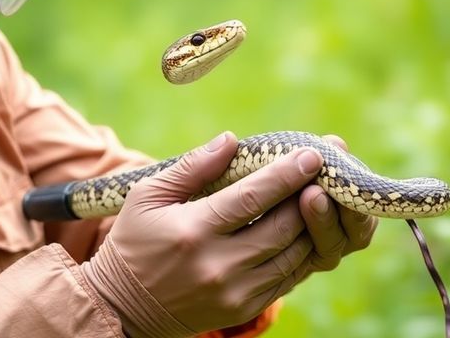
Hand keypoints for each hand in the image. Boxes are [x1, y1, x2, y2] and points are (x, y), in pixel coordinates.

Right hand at [81, 131, 374, 336]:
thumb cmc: (134, 242)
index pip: (251, 198)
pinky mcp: (243, 309)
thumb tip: (231, 140)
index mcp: (192, 232)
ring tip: (322, 197)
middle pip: (281, 227)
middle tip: (326, 172)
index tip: (311, 154)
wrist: (123, 307)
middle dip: (308, 196)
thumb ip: (191, 167)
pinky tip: (305, 229)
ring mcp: (234, 292)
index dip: (286, 174)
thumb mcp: (147, 197)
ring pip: (292, 255)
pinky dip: (302, 252)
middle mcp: (217, 265)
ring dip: (312, 225)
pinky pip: (287, 279)